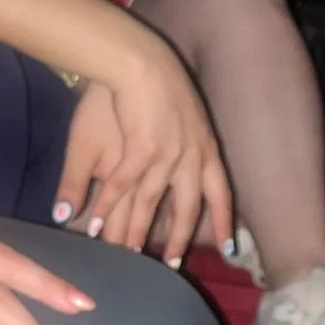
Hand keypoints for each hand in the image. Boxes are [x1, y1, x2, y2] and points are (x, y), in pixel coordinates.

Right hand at [61, 42, 231, 265]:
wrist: (142, 60)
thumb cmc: (159, 82)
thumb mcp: (180, 117)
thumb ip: (182, 145)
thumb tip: (180, 167)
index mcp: (206, 148)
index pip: (222, 193)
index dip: (224, 221)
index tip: (230, 247)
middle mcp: (192, 156)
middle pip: (188, 208)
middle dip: (178, 238)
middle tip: (171, 265)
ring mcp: (168, 155)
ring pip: (152, 203)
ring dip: (136, 231)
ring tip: (128, 255)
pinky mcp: (142, 149)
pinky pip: (123, 188)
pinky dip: (108, 209)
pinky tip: (95, 227)